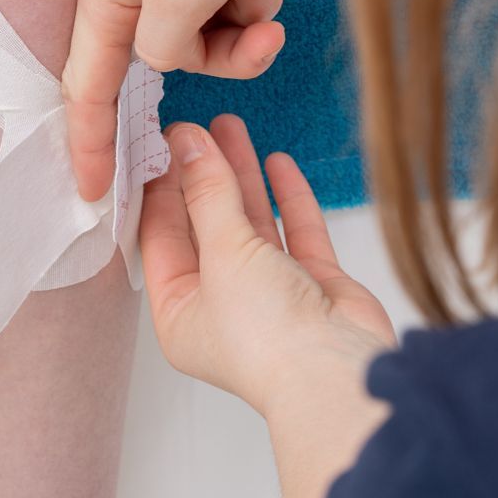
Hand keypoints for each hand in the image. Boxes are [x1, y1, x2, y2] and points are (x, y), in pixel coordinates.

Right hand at [62, 0, 331, 200]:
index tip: (96, 194)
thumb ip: (166, 52)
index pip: (87, 89)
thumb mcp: (177, 1)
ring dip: (252, 2)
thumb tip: (171, 56)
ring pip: (219, 21)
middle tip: (265, 32)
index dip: (90, 145)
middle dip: (230, 50)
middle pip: (177, 56)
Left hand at [141, 115, 394, 416]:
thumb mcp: (223, 252)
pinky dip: (287, 197)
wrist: (338, 373)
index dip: (160, 186)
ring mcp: (269, 295)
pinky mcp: (312, 286)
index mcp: (179, 312)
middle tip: (195, 124)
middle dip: (201, 173)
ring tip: (230, 126)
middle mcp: (221, 304)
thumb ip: (208, 193)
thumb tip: (187, 142)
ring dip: (240, 176)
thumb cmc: (266, 335)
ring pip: (249, 223)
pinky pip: (295, 232)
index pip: (160, 236)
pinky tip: (277, 160)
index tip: (159, 139)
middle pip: (205, 224)